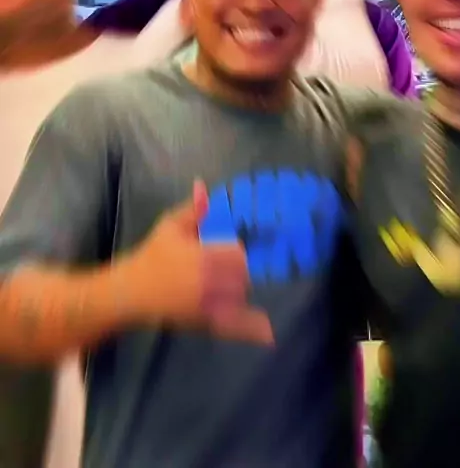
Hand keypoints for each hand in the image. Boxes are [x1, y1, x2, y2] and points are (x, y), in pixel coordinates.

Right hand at [124, 182, 273, 344]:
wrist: (131, 292)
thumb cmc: (152, 255)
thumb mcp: (170, 226)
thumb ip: (192, 209)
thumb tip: (203, 186)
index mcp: (203, 257)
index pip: (239, 254)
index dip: (238, 251)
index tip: (233, 248)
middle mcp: (209, 284)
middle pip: (244, 275)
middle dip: (241, 269)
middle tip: (229, 265)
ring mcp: (208, 307)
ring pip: (240, 296)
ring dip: (241, 288)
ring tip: (228, 281)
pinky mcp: (205, 324)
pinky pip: (235, 327)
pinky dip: (252, 330)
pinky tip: (270, 332)